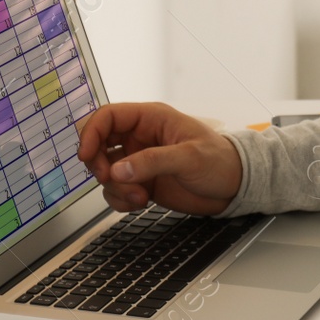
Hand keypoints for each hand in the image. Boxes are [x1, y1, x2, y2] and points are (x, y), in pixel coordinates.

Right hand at [76, 102, 242, 214]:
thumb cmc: (220, 161)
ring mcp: (139, 160)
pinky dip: (120, 200)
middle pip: (98, 143)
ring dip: (114, 187)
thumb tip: (118, 169)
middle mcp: (140, 137)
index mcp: (151, 118)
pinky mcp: (141, 182)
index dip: (91, 133)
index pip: (108, 116)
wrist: (234, 187)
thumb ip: (153, 161)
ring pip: (105, 170)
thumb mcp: (190, 158)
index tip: (85, 156)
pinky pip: (116, 190)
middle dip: (97, 164)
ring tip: (139, 196)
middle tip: (109, 179)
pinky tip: (140, 203)